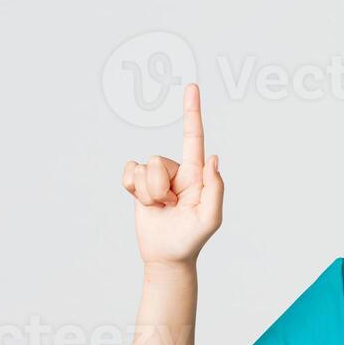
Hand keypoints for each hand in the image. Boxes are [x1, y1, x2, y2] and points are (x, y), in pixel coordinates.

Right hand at [120, 83, 224, 265]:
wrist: (167, 257)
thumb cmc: (191, 238)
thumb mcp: (210, 218)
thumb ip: (215, 188)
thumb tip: (213, 157)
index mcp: (195, 174)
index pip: (193, 137)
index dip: (192, 112)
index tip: (191, 87)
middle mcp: (176, 171)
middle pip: (157, 161)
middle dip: (158, 188)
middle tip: (169, 206)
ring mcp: (156, 178)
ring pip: (142, 169)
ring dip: (147, 193)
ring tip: (159, 208)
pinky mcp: (139, 185)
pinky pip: (128, 173)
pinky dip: (132, 189)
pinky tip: (143, 203)